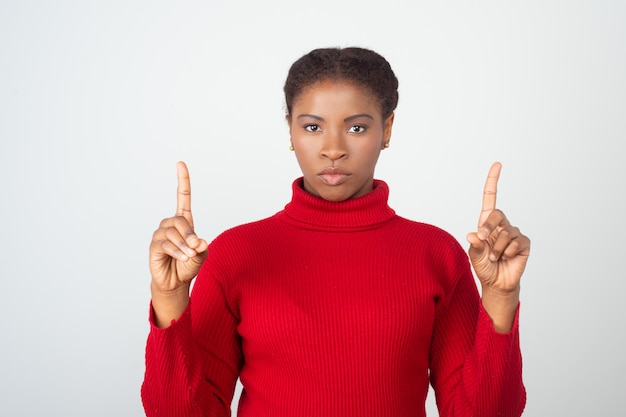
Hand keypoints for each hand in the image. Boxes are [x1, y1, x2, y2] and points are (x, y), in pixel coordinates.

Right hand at [149, 162, 208, 294]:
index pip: (182, 197)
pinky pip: (165, 244)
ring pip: (173, 233)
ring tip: (189, 256)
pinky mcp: (154, 245)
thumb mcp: (201, 255)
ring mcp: (161, 234)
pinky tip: (182, 258)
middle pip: (180, 220)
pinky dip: (177, 251)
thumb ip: (202, 248)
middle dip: (190, 234)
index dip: (182, 181)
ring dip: (184, 246)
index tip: (180, 164)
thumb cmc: (189, 264)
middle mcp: (171, 224)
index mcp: (184, 221)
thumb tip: (200, 241)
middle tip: (196, 248)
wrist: (176, 281)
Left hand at [467, 162, 529, 293]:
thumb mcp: (474, 256)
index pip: (490, 198)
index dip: (493, 181)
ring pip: (506, 233)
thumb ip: (474, 245)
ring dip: (497, 248)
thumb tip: (473, 235)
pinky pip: (516, 242)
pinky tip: (507, 258)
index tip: (498, 164)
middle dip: (489, 226)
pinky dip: (508, 252)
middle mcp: (501, 225)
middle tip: (483, 240)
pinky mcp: (524, 243)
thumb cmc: (484, 267)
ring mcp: (514, 234)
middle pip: (497, 214)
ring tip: (495, 258)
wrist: (496, 283)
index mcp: (486, 223)